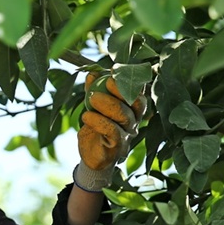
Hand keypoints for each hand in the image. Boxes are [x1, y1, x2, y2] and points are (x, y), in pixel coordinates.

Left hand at [75, 72, 144, 189]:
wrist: (89, 154)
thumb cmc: (94, 127)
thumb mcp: (92, 107)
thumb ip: (93, 90)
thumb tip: (92, 72)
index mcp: (131, 109)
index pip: (137, 92)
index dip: (130, 80)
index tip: (114, 70)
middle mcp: (134, 121)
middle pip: (134, 103)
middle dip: (120, 90)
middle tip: (104, 82)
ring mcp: (128, 135)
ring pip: (124, 116)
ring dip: (107, 105)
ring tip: (91, 99)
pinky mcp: (118, 147)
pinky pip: (112, 131)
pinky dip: (99, 121)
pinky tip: (86, 116)